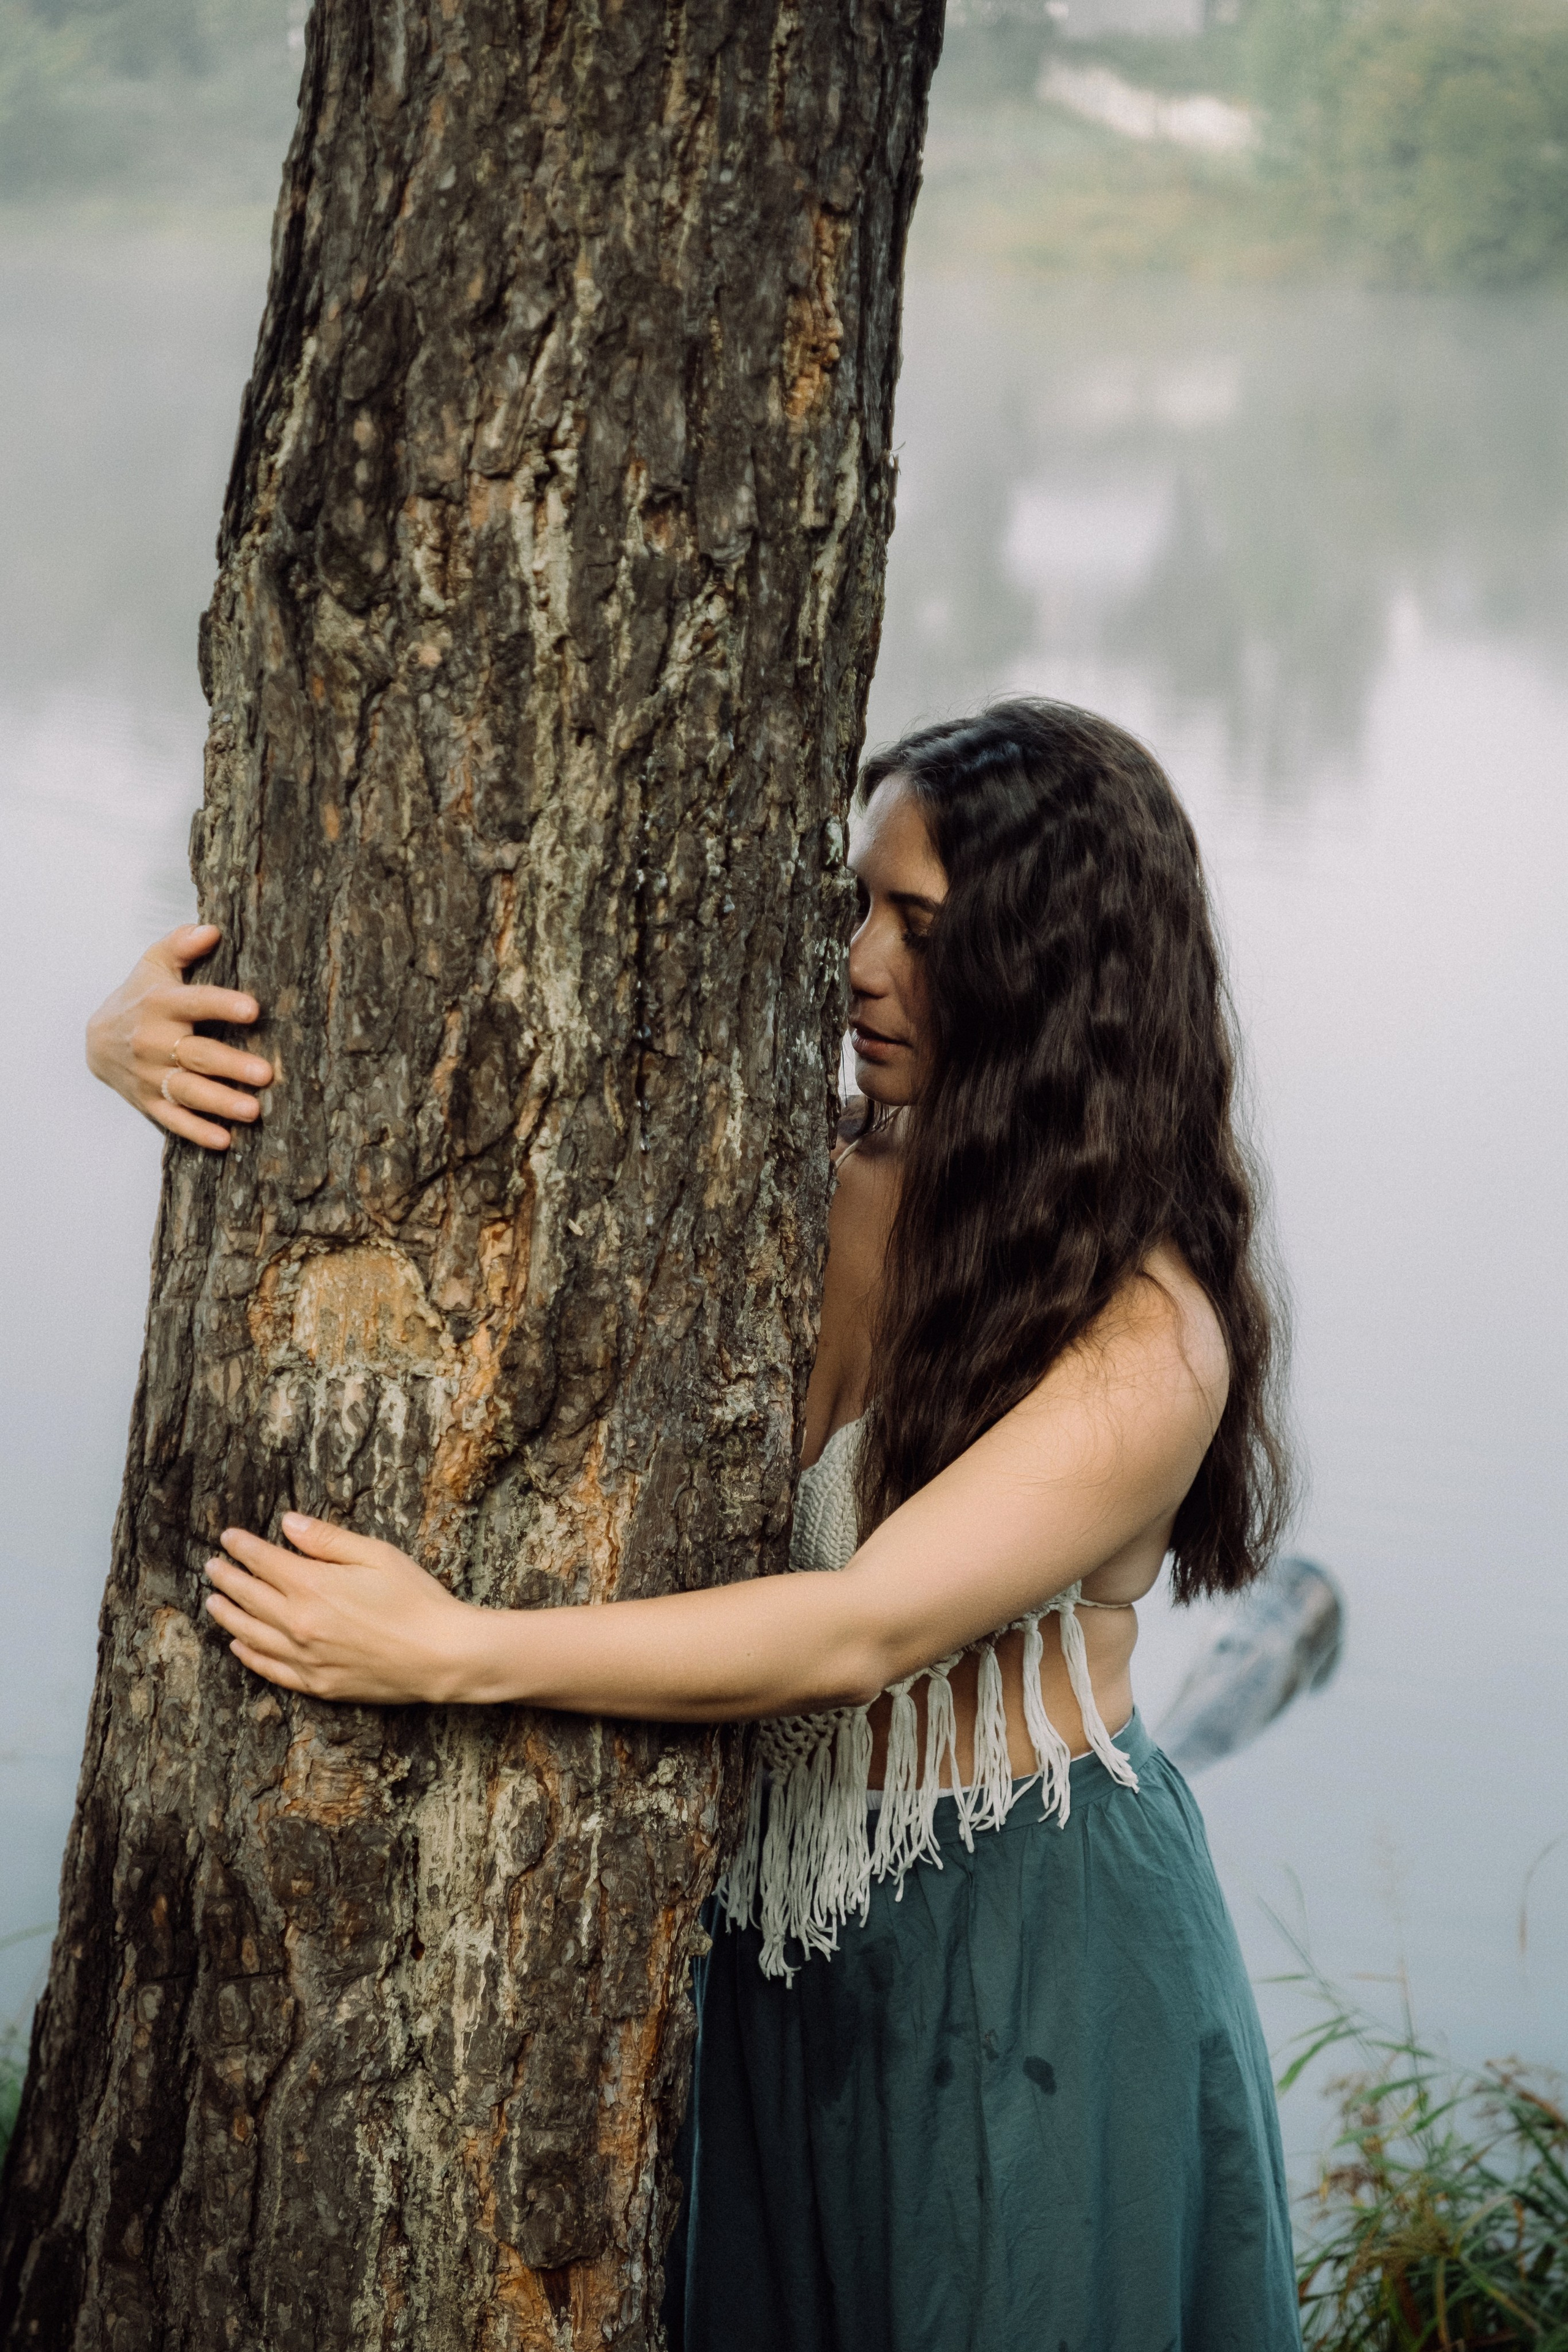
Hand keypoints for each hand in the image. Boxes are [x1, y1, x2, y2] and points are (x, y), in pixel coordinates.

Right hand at [86, 923, 273, 1150]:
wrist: (98, 1039)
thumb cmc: (141, 995)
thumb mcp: (155, 963)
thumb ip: (181, 944)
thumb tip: (212, 929)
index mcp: (161, 1004)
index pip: (195, 1002)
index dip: (223, 1005)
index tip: (253, 1010)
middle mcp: (154, 1041)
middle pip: (197, 1055)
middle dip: (231, 1065)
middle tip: (266, 1074)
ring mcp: (150, 1075)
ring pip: (187, 1091)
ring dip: (220, 1103)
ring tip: (253, 1111)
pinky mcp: (148, 1101)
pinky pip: (173, 1119)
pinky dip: (197, 1131)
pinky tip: (225, 1141)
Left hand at [204, 1516, 482, 1702]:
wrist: (442, 1655)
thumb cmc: (416, 1599)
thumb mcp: (377, 1554)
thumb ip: (327, 1539)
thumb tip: (287, 1524)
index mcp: (313, 1586)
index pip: (264, 1561)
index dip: (243, 1547)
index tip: (228, 1537)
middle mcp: (300, 1623)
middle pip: (250, 1596)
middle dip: (227, 1578)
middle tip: (211, 1566)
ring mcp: (306, 1658)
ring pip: (251, 1634)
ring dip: (228, 1615)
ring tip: (213, 1602)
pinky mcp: (318, 1684)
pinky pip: (271, 1669)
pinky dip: (249, 1656)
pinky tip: (238, 1645)